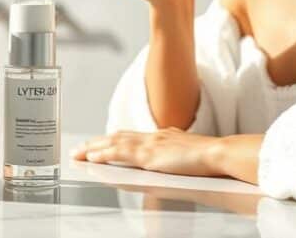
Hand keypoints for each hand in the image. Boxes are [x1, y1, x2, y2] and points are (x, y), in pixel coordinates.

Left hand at [70, 128, 223, 176]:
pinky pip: (119, 154)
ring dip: (94, 148)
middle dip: (97, 142)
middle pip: (117, 136)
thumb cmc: (207, 157)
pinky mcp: (148, 155)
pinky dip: (103, 155)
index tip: (100, 142)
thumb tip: (166, 159)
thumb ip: (173, 153)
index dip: (113, 139)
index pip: (130, 135)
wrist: (216, 153)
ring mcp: (149, 144)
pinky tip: (92, 158)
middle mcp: (152, 136)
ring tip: (78, 153)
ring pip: (113, 143)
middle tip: (80, 148)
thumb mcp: (186, 151)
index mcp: (161, 136)